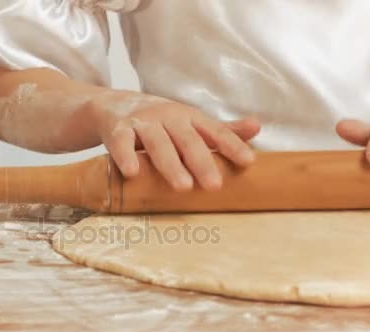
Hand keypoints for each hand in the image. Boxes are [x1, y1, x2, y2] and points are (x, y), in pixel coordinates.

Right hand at [92, 95, 260, 190]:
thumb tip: (257, 128)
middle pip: (188, 140)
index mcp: (189, 117)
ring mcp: (142, 122)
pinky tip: (133, 173)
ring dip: (170, 164)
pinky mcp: (118, 129)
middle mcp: (168, 117)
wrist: (113, 105)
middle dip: (202, 162)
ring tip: (183, 187)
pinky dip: (126, 156)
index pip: (215, 131)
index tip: (248, 162)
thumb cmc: (158, 120)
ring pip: (158, 143)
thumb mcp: (190, 122)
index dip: (231, 145)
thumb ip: (221, 129)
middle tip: (215, 186)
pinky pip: (122, 143)